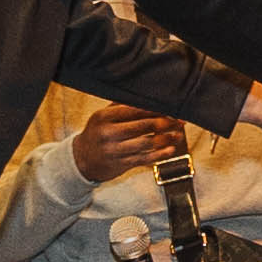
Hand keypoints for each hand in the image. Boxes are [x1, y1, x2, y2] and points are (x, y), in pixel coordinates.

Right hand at [71, 105, 185, 184]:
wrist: (82, 160)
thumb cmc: (97, 134)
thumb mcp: (102, 117)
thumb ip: (121, 107)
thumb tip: (148, 97)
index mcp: (104, 117)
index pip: (134, 110)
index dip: (155, 109)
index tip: (170, 107)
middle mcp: (108, 133)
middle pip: (143, 125)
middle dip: (165, 122)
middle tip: (180, 119)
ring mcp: (114, 150)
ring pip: (146, 143)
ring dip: (166, 138)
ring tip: (178, 134)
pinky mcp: (121, 164)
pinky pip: (144, 158)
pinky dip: (159, 154)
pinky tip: (170, 149)